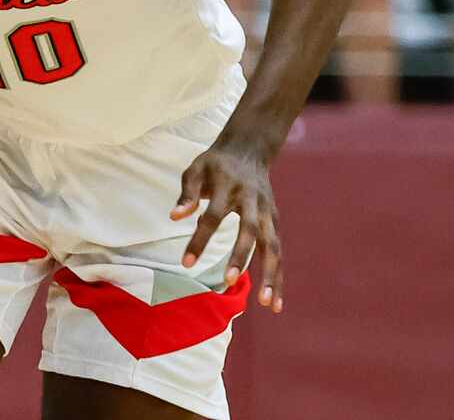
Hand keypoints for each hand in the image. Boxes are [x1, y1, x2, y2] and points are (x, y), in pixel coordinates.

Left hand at [170, 142, 283, 312]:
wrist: (249, 149)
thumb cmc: (215, 163)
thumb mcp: (195, 169)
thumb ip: (186, 193)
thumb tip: (174, 216)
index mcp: (228, 187)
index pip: (213, 216)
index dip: (199, 240)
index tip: (186, 263)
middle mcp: (252, 201)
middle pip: (250, 231)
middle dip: (241, 256)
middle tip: (230, 281)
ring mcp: (266, 212)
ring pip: (273, 246)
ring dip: (272, 275)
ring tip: (267, 304)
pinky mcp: (274, 221)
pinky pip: (278, 251)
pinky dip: (279, 276)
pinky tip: (274, 302)